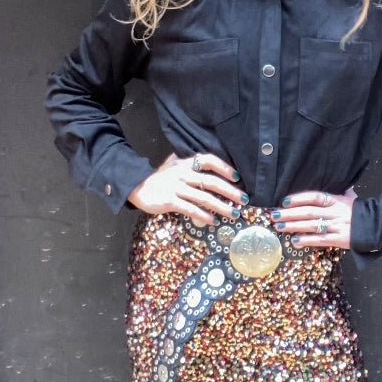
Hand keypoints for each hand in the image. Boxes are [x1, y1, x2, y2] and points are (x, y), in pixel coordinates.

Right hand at [127, 151, 248, 224]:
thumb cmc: (159, 178)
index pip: (209, 160)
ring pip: (204, 197)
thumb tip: (211, 170)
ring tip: (233, 214)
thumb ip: (190, 166)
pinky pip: (191, 209)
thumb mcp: (174, 166)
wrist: (137, 186)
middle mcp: (183, 174)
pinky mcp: (170, 201)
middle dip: (230, 191)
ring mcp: (177, 187)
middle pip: (212, 181)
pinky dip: (203, 215)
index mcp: (186, 163)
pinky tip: (213, 221)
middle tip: (244, 200)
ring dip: (221, 206)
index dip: (224, 167)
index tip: (236, 177)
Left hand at [267, 186, 356, 248]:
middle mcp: (334, 212)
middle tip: (274, 215)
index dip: (299, 198)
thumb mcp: (350, 198)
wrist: (377, 226)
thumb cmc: (360, 211)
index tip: (284, 201)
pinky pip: (320, 239)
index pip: (315, 197)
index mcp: (336, 200)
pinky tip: (295, 241)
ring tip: (279, 227)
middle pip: (309, 211)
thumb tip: (335, 181)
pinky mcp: (339, 239)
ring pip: (311, 225)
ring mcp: (336, 225)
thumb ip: (340, 191)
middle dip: (290, 214)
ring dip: (293, 226)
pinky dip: (307, 240)